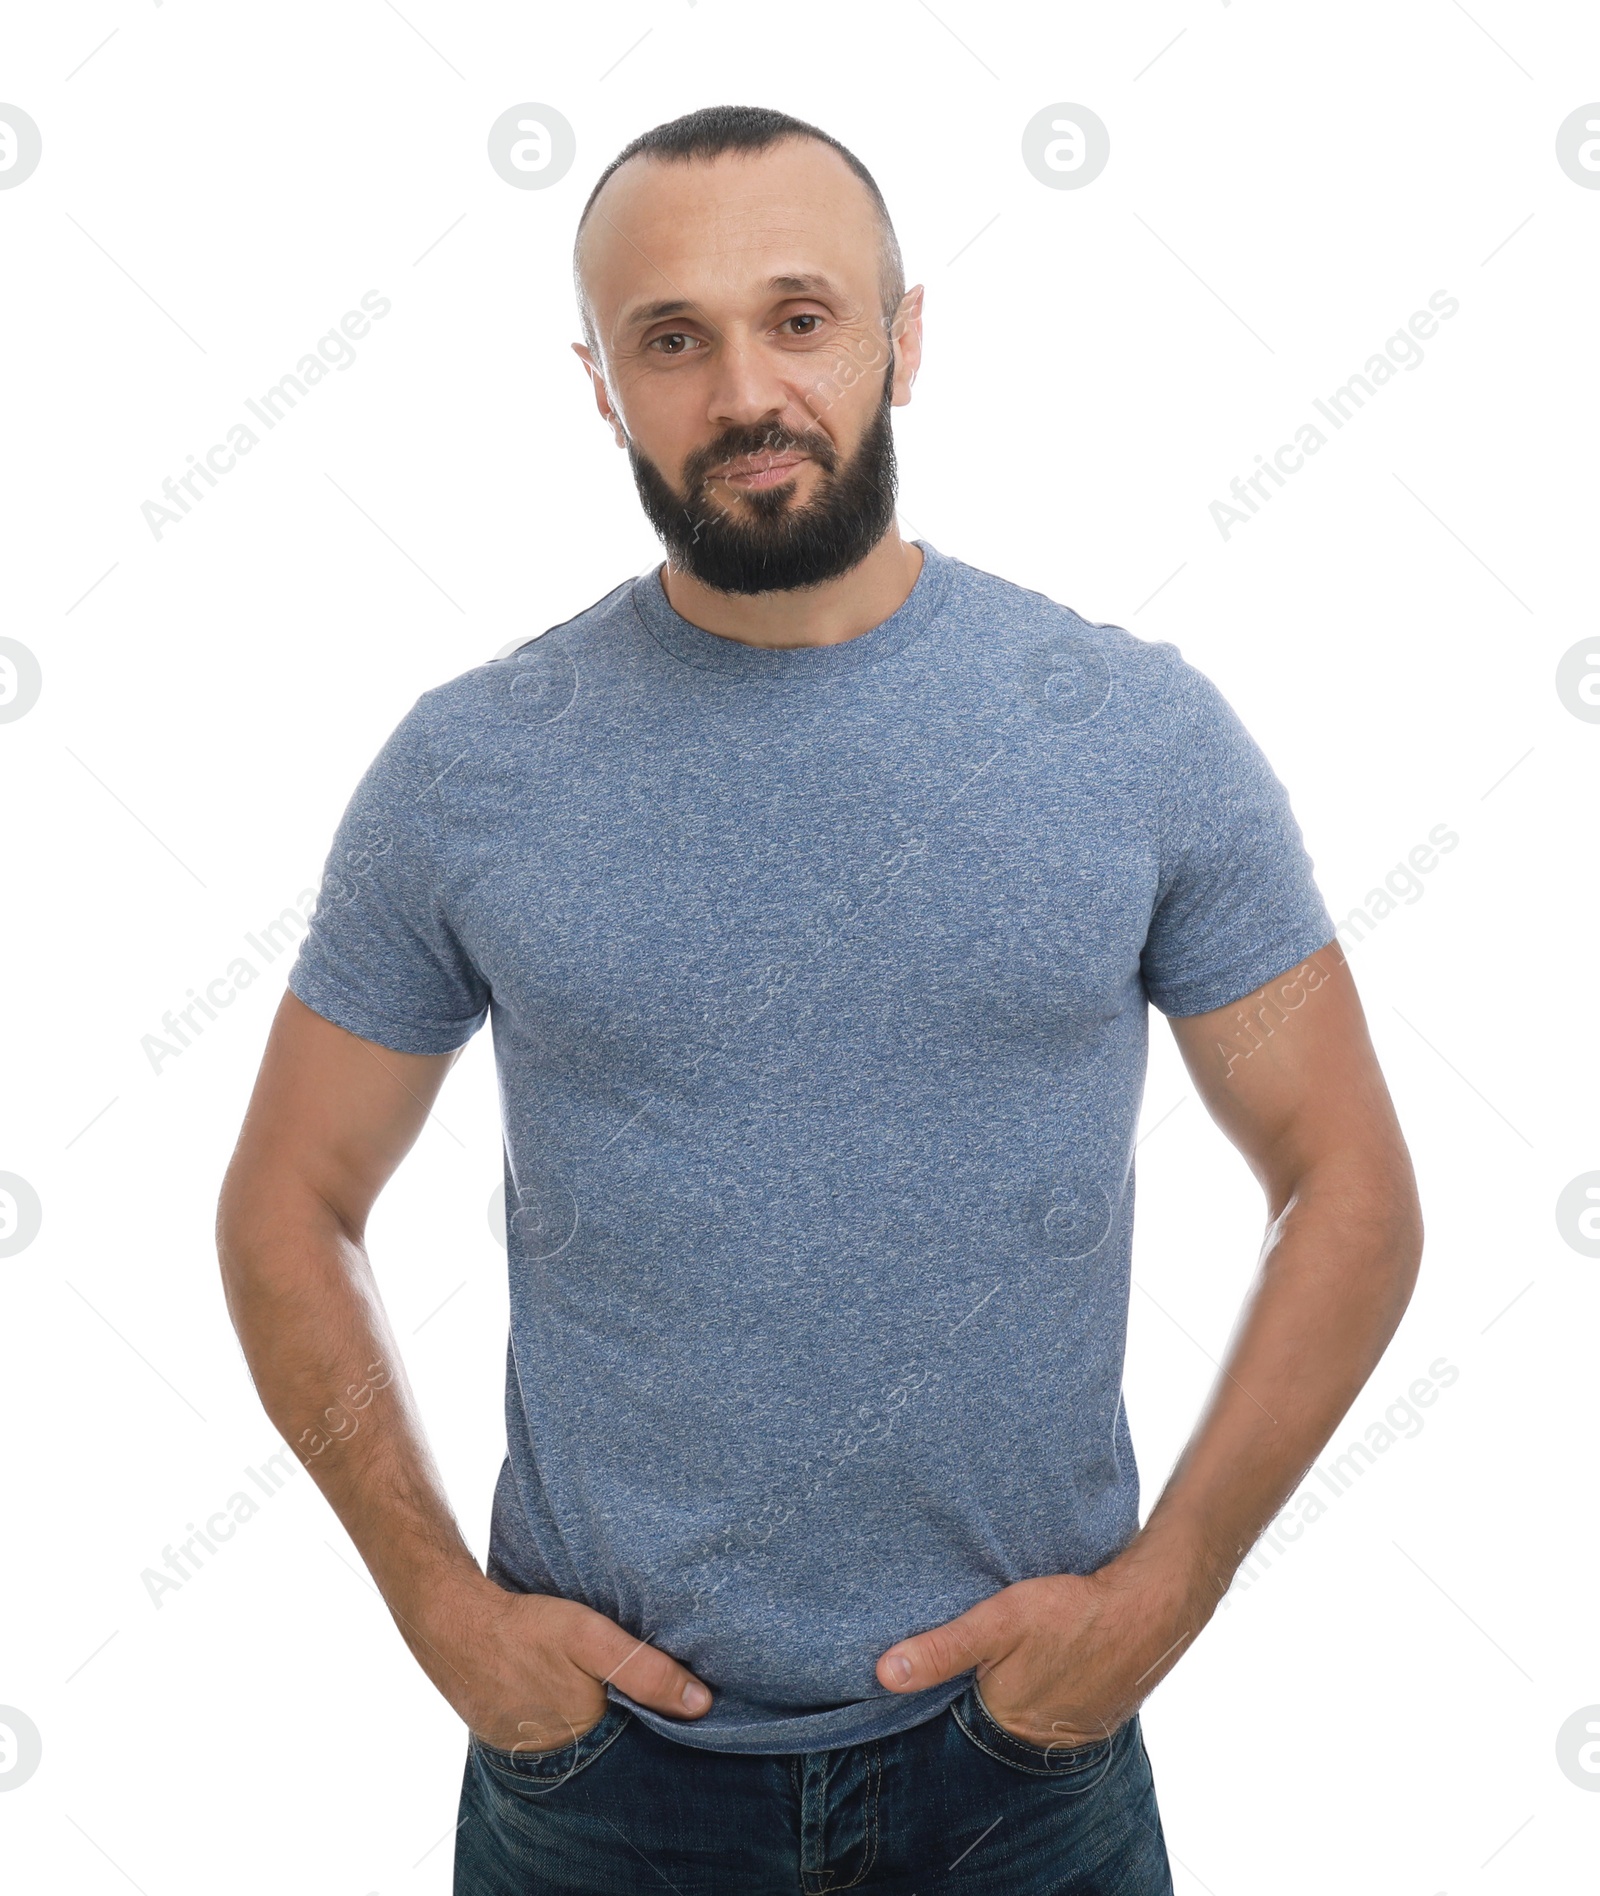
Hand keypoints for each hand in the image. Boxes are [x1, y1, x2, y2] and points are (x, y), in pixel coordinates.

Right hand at [402, 1576, 712, 1753]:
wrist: (452, 1624)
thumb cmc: (526, 1629)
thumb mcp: (592, 1639)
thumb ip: (645, 1672)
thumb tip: (702, 1704)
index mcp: (585, 1736)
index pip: (639, 1737)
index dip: (658, 1715)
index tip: (678, 1692)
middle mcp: (559, 1754)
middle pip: (610, 1734)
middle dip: (625, 1712)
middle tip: (627, 1675)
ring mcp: (530, 1747)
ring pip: (580, 1730)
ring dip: (592, 1709)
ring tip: (592, 1675)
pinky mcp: (508, 1733)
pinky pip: (548, 1724)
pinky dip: (559, 1706)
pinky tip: (558, 1679)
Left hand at [875, 1555, 1206, 1749]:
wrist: (1151, 1608)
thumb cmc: (1072, 1612)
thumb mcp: (997, 1622)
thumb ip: (941, 1650)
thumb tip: (883, 1674)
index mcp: (1006, 1722)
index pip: (958, 1717)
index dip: (946, 1691)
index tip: (937, 1668)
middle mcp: (1038, 1739)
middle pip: (991, 1718)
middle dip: (980, 1691)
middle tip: (981, 1655)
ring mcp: (1072, 1733)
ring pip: (1025, 1713)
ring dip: (1017, 1690)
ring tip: (1017, 1657)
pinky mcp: (1097, 1717)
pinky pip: (1058, 1710)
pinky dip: (1048, 1690)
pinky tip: (1050, 1661)